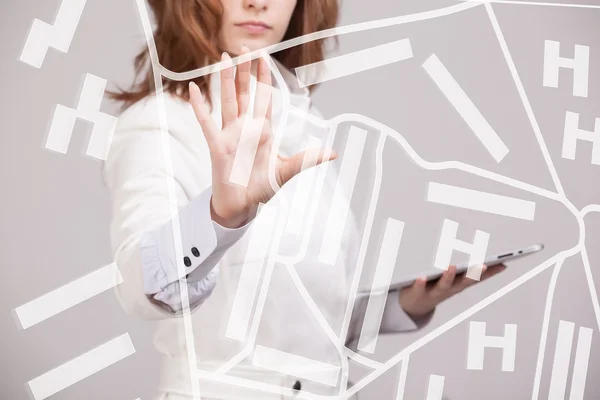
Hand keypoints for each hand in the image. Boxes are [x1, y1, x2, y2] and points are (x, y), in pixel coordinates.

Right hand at [188, 46, 336, 227]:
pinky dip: (198, 106)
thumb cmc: (262, 188)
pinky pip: (206, 122)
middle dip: (244, 71)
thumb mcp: (287, 171)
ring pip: (227, 101)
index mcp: (262, 130)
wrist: (242, 206)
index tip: (263, 57)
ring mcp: (229, 135)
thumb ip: (308, 159)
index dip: (263, 77)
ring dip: (224, 80)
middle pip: (244, 93)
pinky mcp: (217, 145)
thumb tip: (333, 154)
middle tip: (244, 49)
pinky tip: (193, 89)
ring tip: (223, 59)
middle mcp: (245, 128)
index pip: (263, 97)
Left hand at [398, 264, 506, 318]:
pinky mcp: (418, 293)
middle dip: (473, 274)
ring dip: (448, 276)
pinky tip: (422, 277)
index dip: (490, 272)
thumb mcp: (453, 281)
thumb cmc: (436, 288)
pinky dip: (421, 283)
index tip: (503, 264)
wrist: (414, 307)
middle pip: (463, 282)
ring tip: (452, 266)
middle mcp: (449, 289)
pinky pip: (419, 288)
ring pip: (443, 285)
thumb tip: (482, 260)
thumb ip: (466, 271)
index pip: (477, 278)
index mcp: (458, 284)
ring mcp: (434, 292)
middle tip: (484, 265)